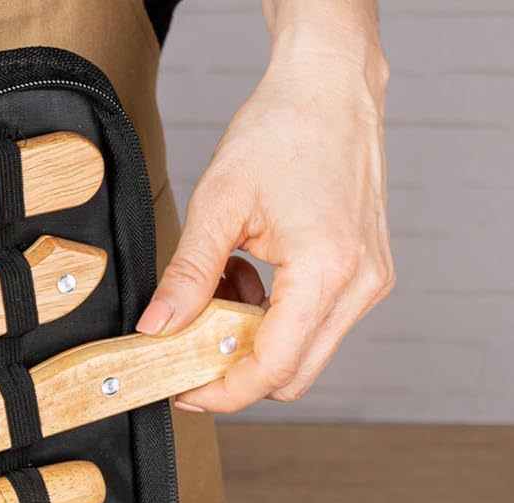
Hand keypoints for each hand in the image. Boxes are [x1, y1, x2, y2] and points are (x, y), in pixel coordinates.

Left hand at [139, 20, 392, 411]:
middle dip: (235, 372)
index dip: (222, 392)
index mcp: (327, 267)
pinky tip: (248, 278)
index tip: (183, 390)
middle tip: (189, 348)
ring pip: (303, 355)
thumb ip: (187, 275)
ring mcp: (369, 281)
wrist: (330, 88)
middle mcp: (359, 283)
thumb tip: (155, 329)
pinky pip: (314, 327)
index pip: (273, 367)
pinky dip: (272, 320)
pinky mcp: (366, 275)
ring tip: (222, 289)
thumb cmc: (283, 131)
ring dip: (252, 341)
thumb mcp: (218, 203)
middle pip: (291, 376)